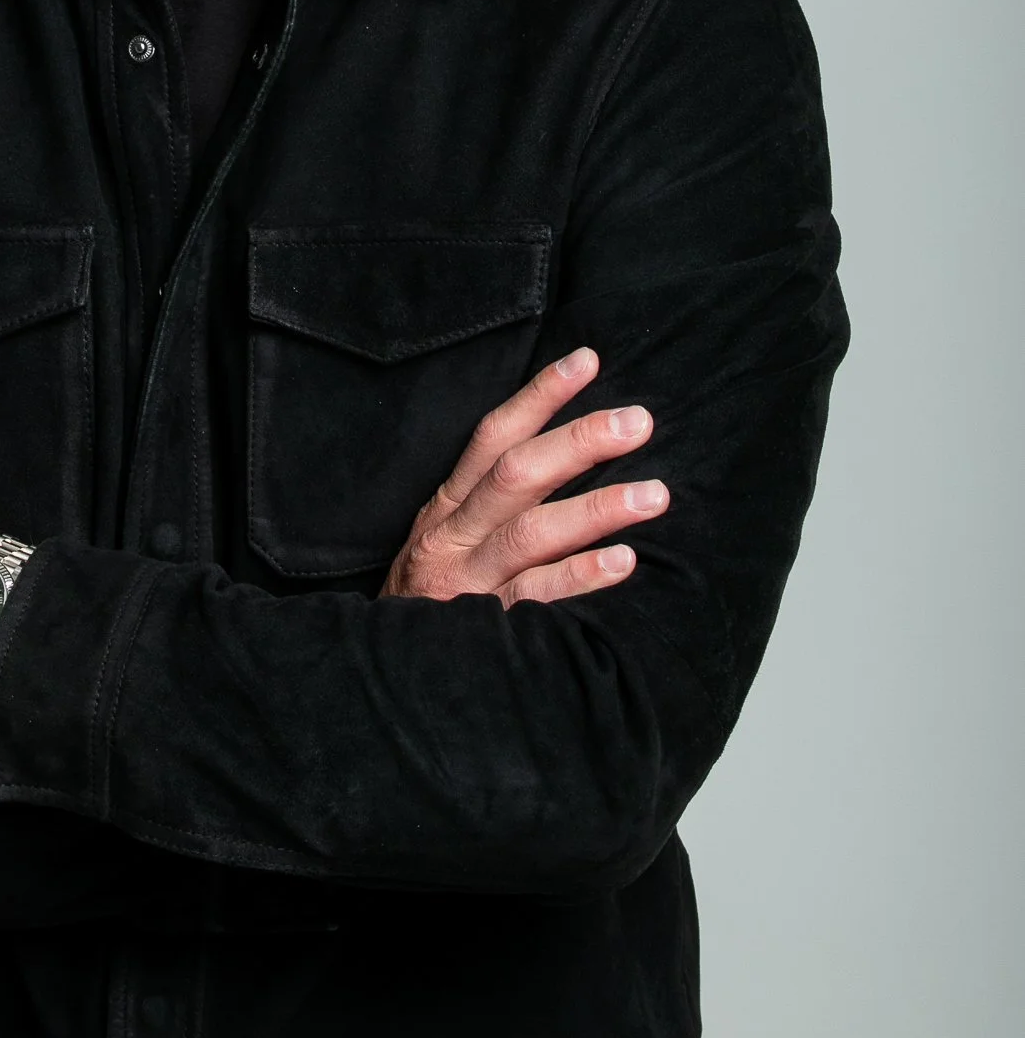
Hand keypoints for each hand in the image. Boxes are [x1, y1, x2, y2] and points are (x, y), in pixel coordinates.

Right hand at [381, 347, 667, 608]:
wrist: (384, 676)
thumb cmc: (432, 602)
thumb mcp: (448, 540)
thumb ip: (491, 504)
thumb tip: (568, 454)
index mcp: (447, 507)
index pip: (493, 437)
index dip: (539, 396)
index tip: (587, 361)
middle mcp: (454, 537)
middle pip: (516, 475)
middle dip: (579, 442)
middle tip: (638, 422)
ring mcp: (467, 583)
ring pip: (530, 533)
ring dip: (596, 508)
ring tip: (654, 495)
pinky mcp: (483, 631)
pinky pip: (535, 597)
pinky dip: (579, 576)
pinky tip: (623, 562)